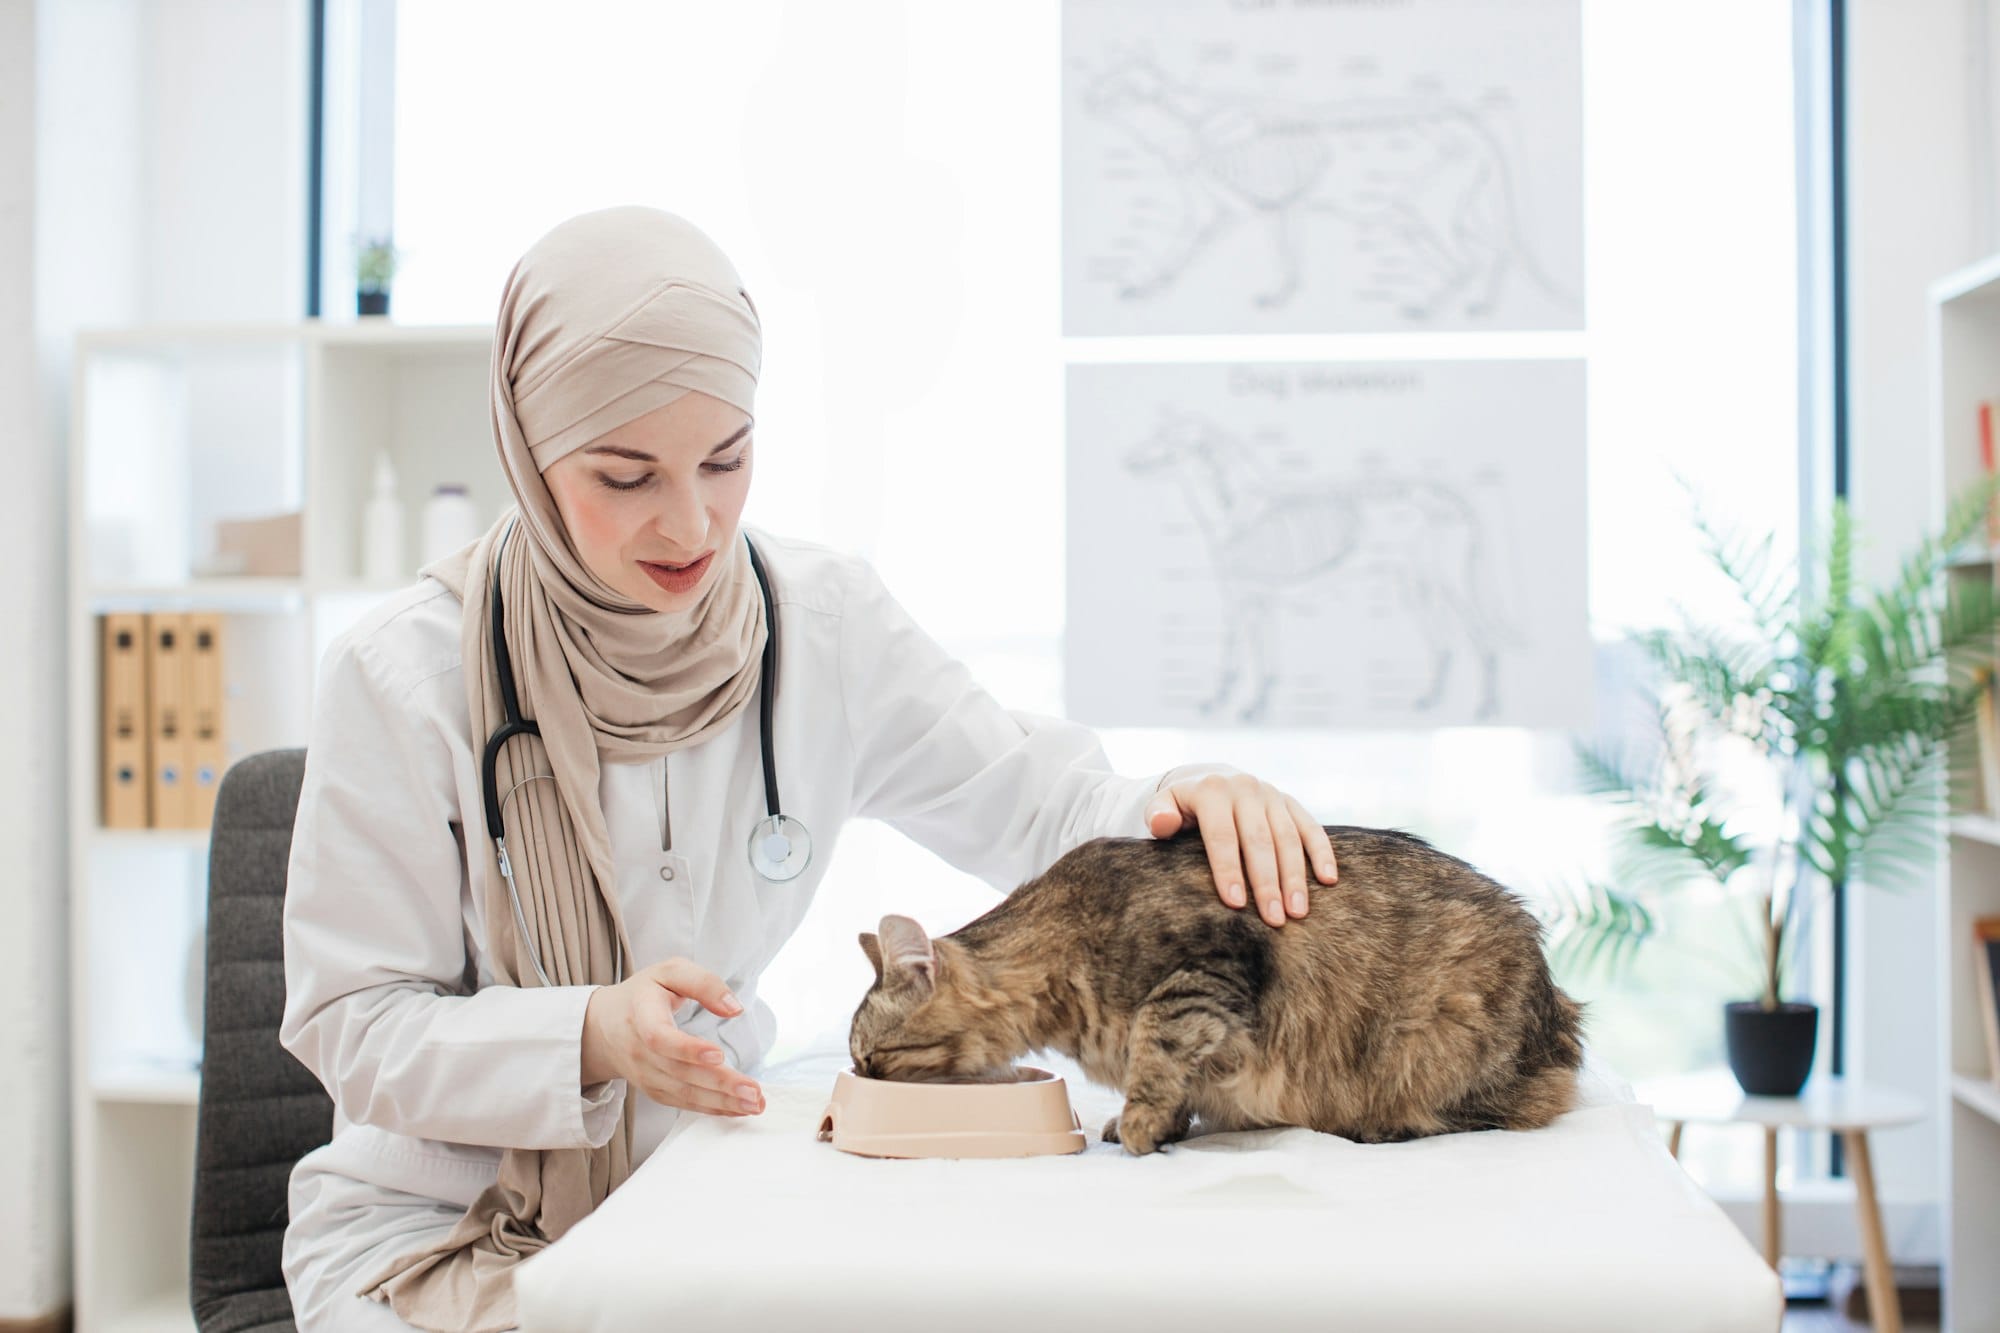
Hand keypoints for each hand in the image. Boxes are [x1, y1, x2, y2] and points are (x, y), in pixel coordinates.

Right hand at [581, 957, 764, 1116]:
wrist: (604, 1026)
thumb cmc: (644, 994)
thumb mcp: (670, 972)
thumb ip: (703, 983)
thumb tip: (734, 1007)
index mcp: (641, 1014)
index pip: (660, 1037)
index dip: (687, 1049)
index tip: (719, 1054)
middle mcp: (640, 1050)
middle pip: (680, 1072)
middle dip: (720, 1084)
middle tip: (753, 1091)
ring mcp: (645, 1075)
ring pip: (684, 1093)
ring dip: (722, 1102)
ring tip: (754, 1103)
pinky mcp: (654, 1090)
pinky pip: (684, 1103)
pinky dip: (712, 1108)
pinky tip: (738, 1108)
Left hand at [1144, 772, 1337, 927]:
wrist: (1208, 778)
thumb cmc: (1181, 806)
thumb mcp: (1162, 805)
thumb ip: (1158, 814)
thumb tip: (1162, 824)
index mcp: (1212, 791)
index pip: (1221, 835)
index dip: (1228, 870)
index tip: (1236, 904)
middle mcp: (1245, 789)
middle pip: (1259, 840)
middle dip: (1267, 882)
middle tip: (1273, 920)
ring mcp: (1271, 795)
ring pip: (1287, 837)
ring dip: (1295, 876)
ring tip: (1298, 912)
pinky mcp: (1290, 802)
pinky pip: (1310, 827)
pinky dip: (1322, 852)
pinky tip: (1329, 879)